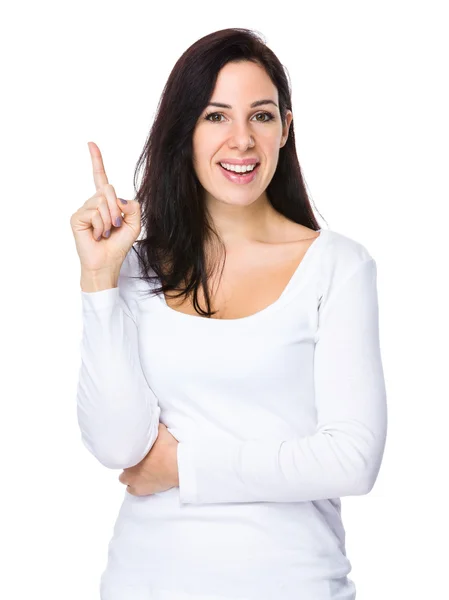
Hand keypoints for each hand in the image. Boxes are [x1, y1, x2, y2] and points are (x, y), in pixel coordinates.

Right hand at [70, 141, 140, 273]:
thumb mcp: (135, 224)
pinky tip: (97, 235)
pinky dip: (101, 225)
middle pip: (108, 189)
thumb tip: (118, 198)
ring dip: (110, 220)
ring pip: (102, 201)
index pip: (101, 178)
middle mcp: (93, 202)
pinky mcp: (76, 217)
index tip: (91, 144)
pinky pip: (94, 212)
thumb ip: (134, 207)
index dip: (97, 161)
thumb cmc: (119, 245)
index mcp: (107, 202)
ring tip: (106, 233)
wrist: (107, 263)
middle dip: (117, 208)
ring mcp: (84, 209)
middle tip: (116, 226)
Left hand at [119, 423, 179, 495]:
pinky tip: (141, 482)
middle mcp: (128, 466)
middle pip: (123, 464)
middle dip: (130, 461)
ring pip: (124, 478)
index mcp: (131, 451)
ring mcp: (133, 480)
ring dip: (130, 475)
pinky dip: (134, 486)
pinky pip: (130, 490)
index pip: (124, 450)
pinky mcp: (140, 490)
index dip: (131, 450)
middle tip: (140, 459)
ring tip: (139, 471)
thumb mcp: (161, 430)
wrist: (177, 465)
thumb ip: (153, 427)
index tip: (136, 449)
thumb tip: (151, 420)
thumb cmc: (168, 447)